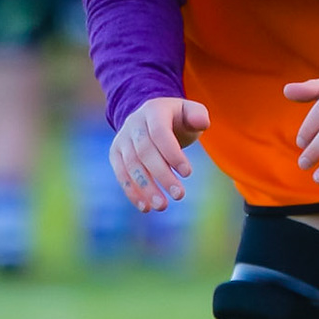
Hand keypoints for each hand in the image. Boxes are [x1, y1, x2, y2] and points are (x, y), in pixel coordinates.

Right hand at [111, 97, 208, 211]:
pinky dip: (132, 192)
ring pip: (131, 166)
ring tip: (162, 206)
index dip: (172, 153)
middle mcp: (134, 123)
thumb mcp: (190, 112)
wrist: (151, 118)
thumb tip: (202, 123)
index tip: (188, 173)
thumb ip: (198, 115)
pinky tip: (146, 207)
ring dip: (146, 188)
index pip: (160, 133)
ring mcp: (122, 138)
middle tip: (179, 195)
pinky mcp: (115, 154)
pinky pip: (121, 174)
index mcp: (153, 110)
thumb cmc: (177, 119)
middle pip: (145, 152)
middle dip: (162, 175)